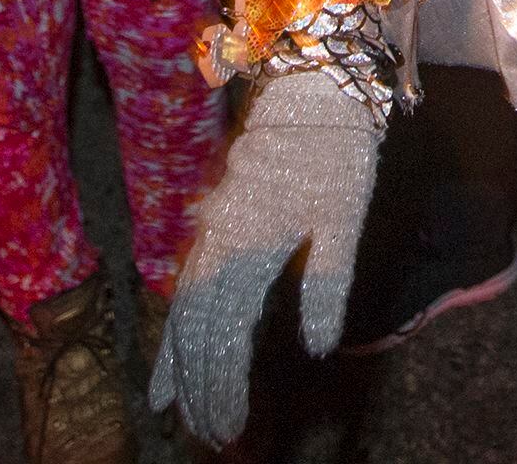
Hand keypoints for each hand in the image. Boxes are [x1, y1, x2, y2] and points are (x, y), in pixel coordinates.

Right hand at [151, 67, 383, 442]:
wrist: (314, 87)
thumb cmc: (337, 152)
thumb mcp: (343, 219)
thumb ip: (326, 284)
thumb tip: (316, 347)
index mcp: (249, 247)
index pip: (226, 336)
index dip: (224, 385)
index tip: (230, 425)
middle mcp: (219, 243)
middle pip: (196, 332)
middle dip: (200, 386)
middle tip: (210, 434)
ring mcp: (211, 231)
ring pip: (184, 310)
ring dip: (181, 363)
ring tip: (176, 410)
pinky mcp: (215, 221)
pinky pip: (185, 283)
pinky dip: (176, 324)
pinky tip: (173, 350)